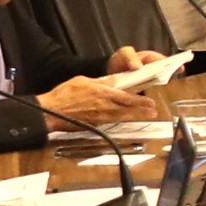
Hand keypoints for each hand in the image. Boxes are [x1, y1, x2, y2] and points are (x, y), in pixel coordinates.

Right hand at [42, 72, 158, 125]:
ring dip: (136, 116)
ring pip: (122, 117)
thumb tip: (113, 82)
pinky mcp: (94, 124)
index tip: (150, 101)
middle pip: (127, 109)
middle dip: (142, 110)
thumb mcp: (83, 81)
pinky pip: (112, 122)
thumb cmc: (64, 95)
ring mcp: (100, 117)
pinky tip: (127, 119)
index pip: (126, 97)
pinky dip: (121, 120)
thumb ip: (101, 83)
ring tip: (148, 116)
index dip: (139, 100)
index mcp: (102, 93)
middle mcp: (103, 107)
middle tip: (154, 111)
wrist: (51, 111)